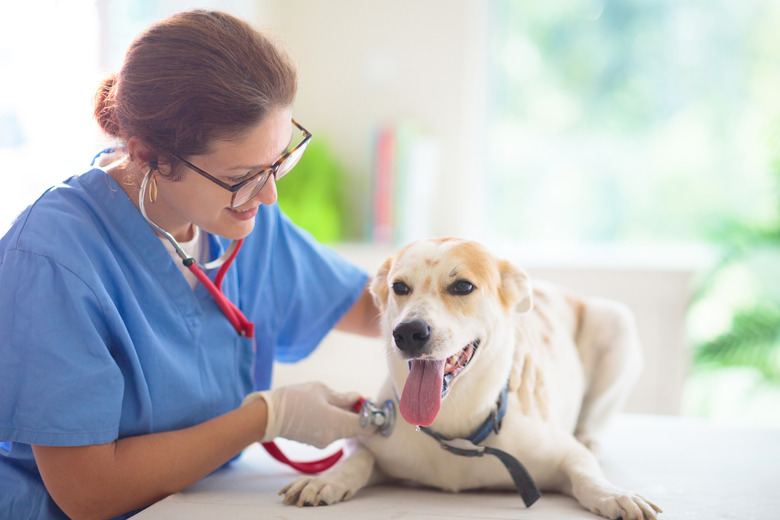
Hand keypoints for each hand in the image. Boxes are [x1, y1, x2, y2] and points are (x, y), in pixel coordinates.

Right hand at [243, 382, 365, 447]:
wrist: (267, 416)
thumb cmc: (295, 398)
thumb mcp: (322, 390)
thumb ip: (344, 397)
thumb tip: (358, 398)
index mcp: (339, 423)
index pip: (368, 425)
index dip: (372, 414)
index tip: (368, 402)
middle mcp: (334, 437)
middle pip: (356, 428)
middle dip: (358, 414)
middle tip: (353, 398)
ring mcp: (324, 442)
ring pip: (343, 429)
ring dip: (344, 417)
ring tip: (335, 400)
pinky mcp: (315, 442)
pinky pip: (331, 431)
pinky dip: (333, 422)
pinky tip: (323, 409)